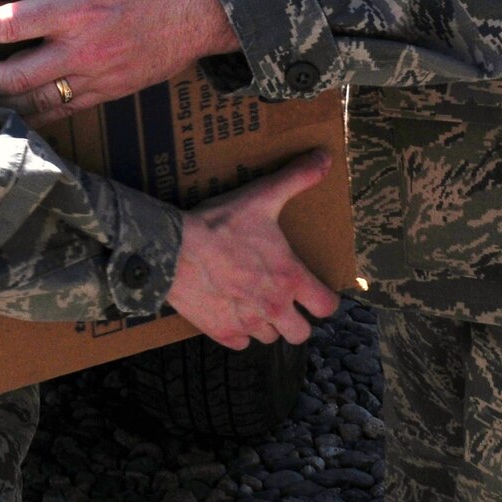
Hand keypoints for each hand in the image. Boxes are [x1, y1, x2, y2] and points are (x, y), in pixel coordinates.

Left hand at [0, 0, 238, 127]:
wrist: (209, 7)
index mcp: (76, 10)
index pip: (5, 26)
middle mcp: (82, 50)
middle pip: (11, 77)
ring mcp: (96, 77)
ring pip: (33, 103)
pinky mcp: (110, 91)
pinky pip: (62, 112)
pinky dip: (30, 118)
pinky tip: (10, 114)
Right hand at [164, 150, 341, 347]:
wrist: (174, 248)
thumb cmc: (220, 224)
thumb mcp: (262, 196)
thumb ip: (297, 178)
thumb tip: (326, 157)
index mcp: (290, 279)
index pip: (327, 308)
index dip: (324, 300)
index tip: (314, 292)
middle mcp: (274, 308)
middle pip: (300, 334)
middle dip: (296, 320)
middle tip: (283, 300)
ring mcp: (247, 323)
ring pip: (269, 338)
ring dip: (266, 324)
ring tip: (254, 302)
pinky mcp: (221, 332)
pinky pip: (240, 343)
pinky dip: (237, 331)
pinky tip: (229, 309)